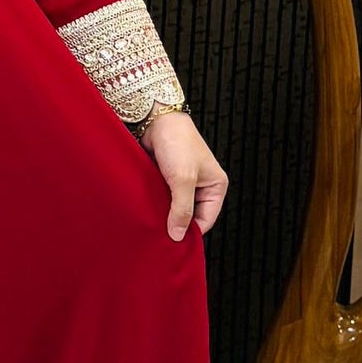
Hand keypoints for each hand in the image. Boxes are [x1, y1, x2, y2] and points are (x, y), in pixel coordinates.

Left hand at [141, 109, 227, 239]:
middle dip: (175, 224)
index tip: (172, 243)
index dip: (190, 233)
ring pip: (174, 208)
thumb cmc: (177, 142)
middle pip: (190, 216)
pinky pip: (162, 198)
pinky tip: (145, 209)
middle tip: (159, 236)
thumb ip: (181, 210)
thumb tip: (177, 236)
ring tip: (150, 223)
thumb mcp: (182, 180)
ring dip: (163, 214)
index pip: (206, 220)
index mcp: (216, 186)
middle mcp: (201, 186)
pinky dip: (154, 204)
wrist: (156, 119)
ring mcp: (183, 182)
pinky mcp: (167, 178)